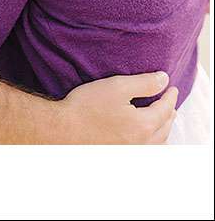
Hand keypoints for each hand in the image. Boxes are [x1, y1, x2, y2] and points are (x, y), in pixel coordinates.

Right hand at [0, 72, 176, 143]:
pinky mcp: (120, 154)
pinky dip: (153, 141)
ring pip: (158, 142)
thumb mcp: (116, 87)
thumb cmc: (86, 106)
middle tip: (169, 101)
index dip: (169, 95)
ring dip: (164, 128)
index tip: (171, 86)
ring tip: (163, 120)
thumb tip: (164, 79)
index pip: (165, 109)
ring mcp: (132, 152)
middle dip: (169, 112)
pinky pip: (146, 150)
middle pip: (165, 127)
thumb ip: (144, 83)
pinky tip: (147, 138)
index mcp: (144, 125)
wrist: (63, 129)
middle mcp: (142, 143)